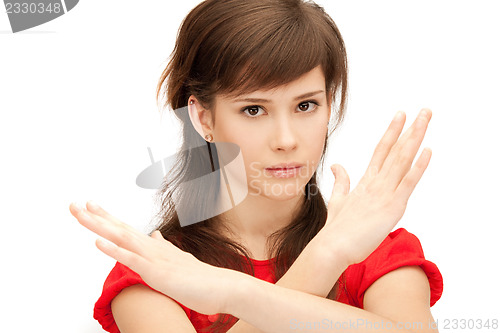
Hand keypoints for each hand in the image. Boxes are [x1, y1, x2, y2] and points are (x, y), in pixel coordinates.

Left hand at [69, 201, 237, 314]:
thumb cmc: (201, 278)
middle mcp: (152, 247)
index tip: (91, 205)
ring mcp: (154, 258)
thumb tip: (154, 235)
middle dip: (96, 216)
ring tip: (81, 213)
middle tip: (75, 204)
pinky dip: (114, 250)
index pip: (126, 229)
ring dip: (100, 225)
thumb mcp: (178, 259)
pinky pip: (132, 259)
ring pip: (121, 237)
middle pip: (119, 228)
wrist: (222, 287)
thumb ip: (165, 247)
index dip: (107, 217)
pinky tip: (98, 241)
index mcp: (155, 247)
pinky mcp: (157, 272)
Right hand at [324, 109, 431, 265]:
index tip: (401, 116)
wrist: (331, 247)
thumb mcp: (338, 200)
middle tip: (425, 111)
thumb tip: (337, 165)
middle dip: (410, 129)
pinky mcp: (391, 206)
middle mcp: (376, 183)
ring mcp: (384, 193)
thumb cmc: (336, 229)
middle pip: (396, 149)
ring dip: (415, 137)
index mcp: (365, 182)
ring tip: (426, 118)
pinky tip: (427, 150)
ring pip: (402, 159)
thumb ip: (341, 181)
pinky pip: (407, 182)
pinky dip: (418, 166)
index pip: (381, 150)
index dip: (392, 132)